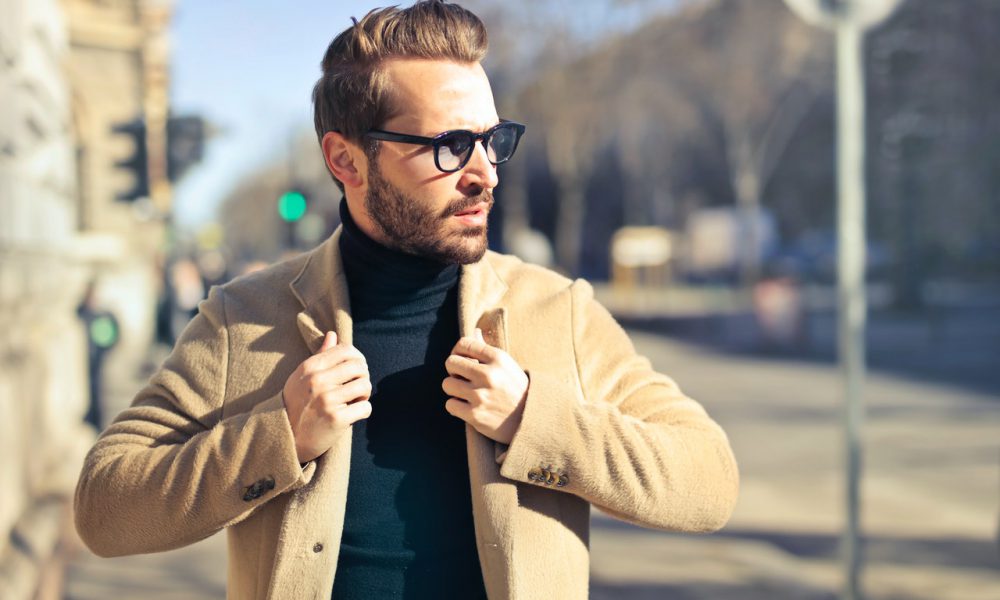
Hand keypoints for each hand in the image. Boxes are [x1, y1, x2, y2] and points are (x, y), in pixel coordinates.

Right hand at [283, 331, 371, 462]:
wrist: (285, 438)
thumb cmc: (296, 404)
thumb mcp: (301, 377)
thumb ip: (320, 356)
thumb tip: (333, 334)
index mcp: (310, 367)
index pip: (346, 350)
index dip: (357, 359)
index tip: (355, 371)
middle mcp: (317, 380)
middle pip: (359, 366)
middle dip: (363, 376)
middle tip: (357, 388)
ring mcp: (326, 400)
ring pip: (365, 386)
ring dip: (364, 395)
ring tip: (355, 401)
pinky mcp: (335, 419)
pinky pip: (365, 407)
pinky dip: (363, 411)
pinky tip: (353, 414)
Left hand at [442, 329, 527, 444]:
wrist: (530, 419)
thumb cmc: (516, 389)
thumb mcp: (507, 365)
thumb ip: (487, 349)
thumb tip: (474, 331)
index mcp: (498, 358)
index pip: (463, 344)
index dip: (458, 351)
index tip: (462, 360)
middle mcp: (488, 375)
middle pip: (450, 362)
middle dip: (454, 370)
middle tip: (462, 378)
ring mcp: (480, 395)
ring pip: (447, 384)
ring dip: (454, 389)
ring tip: (466, 394)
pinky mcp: (475, 415)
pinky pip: (450, 405)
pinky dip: (456, 407)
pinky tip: (467, 407)